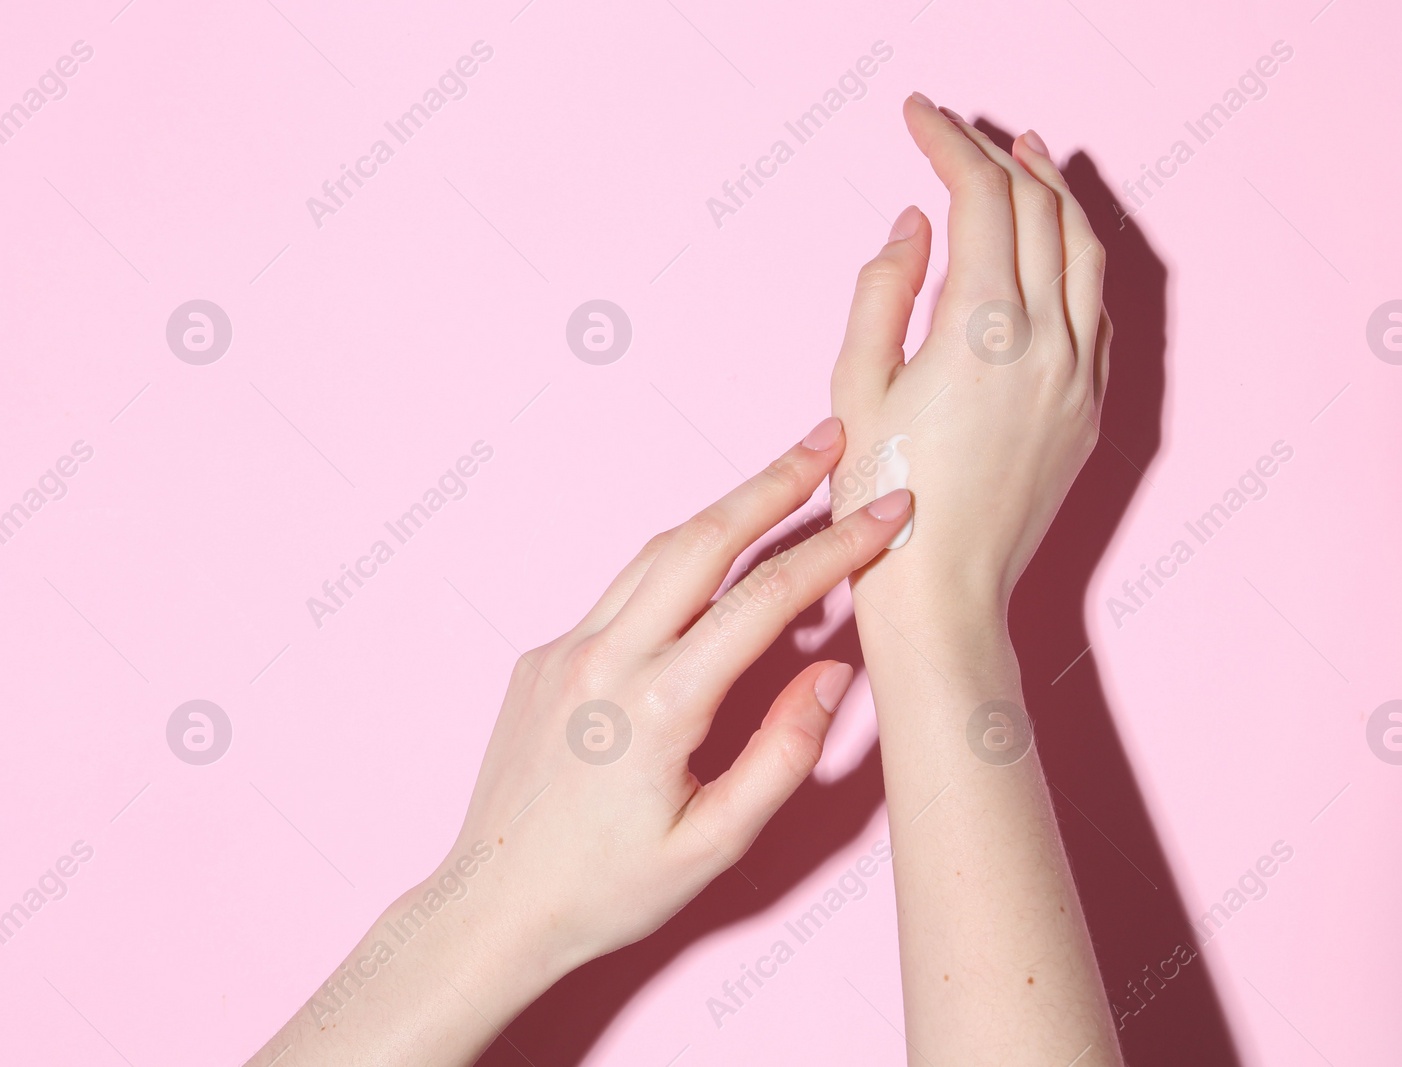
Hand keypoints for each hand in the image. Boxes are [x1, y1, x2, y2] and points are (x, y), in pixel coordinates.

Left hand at [440, 417, 912, 998]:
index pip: (766, 600)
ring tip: (781, 477)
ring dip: (724, 509)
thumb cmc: (608, 890)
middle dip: (773, 481)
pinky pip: (621, 591)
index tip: (888, 514)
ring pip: (656, 552)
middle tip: (829, 439)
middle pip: (703, 540)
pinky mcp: (542, 656)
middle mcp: (605, 657)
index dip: (837, 549)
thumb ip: (783, 754)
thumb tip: (833, 671)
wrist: (492, 906)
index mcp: (657, 705)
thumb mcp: (714, 846)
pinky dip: (676, 562)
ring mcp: (565, 648)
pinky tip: (712, 563)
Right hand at [830, 95, 1110, 622]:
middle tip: (959, 132)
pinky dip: (1079, 257)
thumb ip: (883, 290)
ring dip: (1054, 192)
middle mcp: (1045, 341)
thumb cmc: (884, 500)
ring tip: (1027, 155)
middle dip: (996, 155)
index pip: (979, 197)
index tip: (917, 115)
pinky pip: (1097, 308)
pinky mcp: (1089, 408)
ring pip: (1084, 250)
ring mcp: (1078, 375)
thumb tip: (916, 223)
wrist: (943, 591)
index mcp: (981, 329)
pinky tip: (1056, 246)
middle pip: (1037, 209)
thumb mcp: (855, 388)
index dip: (947, 141)